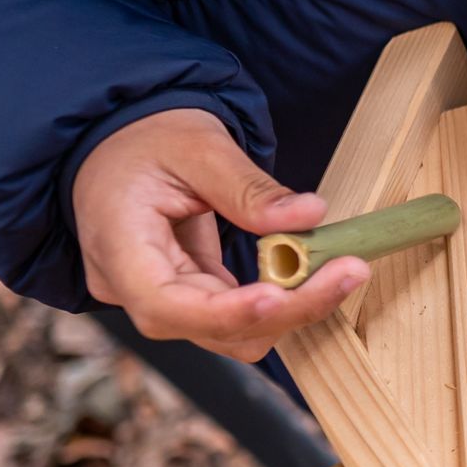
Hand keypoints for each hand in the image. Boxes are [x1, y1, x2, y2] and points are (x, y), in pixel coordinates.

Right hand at [72, 108, 366, 361]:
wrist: (121, 138)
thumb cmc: (148, 137)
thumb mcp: (199, 147)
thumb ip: (249, 188)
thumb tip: (309, 215)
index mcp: (117, 246)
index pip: (165, 304)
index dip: (228, 313)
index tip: (283, 298)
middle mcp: (130, 286)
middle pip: (207, 325)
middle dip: (283, 310)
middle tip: (349, 274)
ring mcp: (156, 294)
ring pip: (225, 329)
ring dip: (287, 310)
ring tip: (341, 272)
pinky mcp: (184, 292)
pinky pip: (231, 311)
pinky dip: (275, 298)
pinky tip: (316, 273)